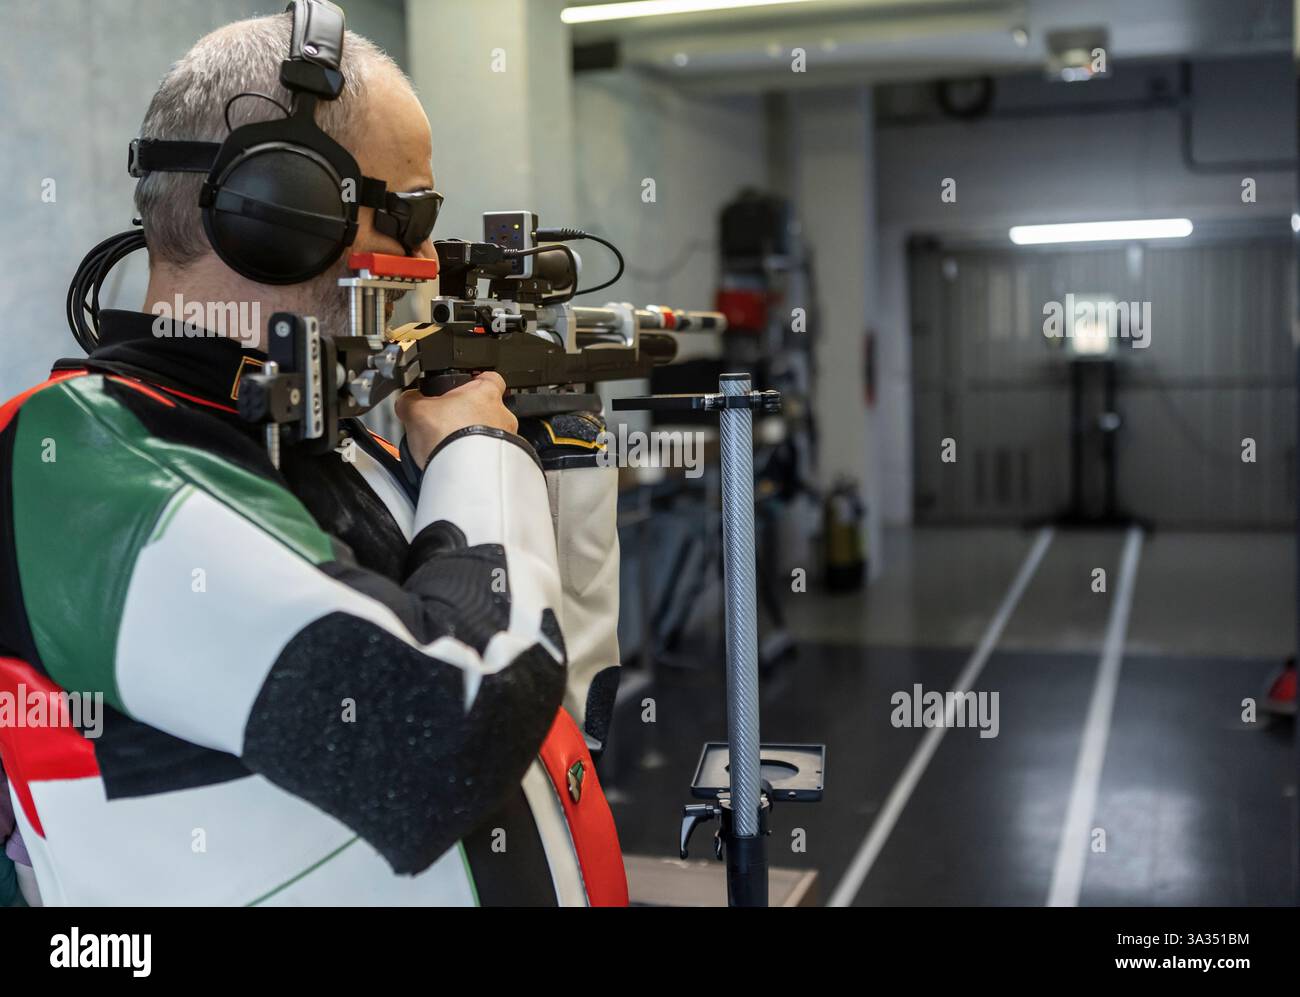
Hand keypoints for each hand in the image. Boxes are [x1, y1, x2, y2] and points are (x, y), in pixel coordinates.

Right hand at [396, 372, 516, 468]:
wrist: (462, 472)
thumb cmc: (448, 437)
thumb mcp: (416, 411)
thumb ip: (411, 400)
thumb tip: (406, 399)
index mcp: (485, 393)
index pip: (489, 377)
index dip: (476, 382)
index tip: (464, 389)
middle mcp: (502, 414)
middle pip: (487, 409)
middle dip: (469, 418)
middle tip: (450, 426)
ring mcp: (508, 440)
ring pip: (492, 436)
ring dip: (476, 441)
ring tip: (453, 450)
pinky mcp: (504, 462)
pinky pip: (493, 458)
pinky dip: (480, 461)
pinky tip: (462, 465)